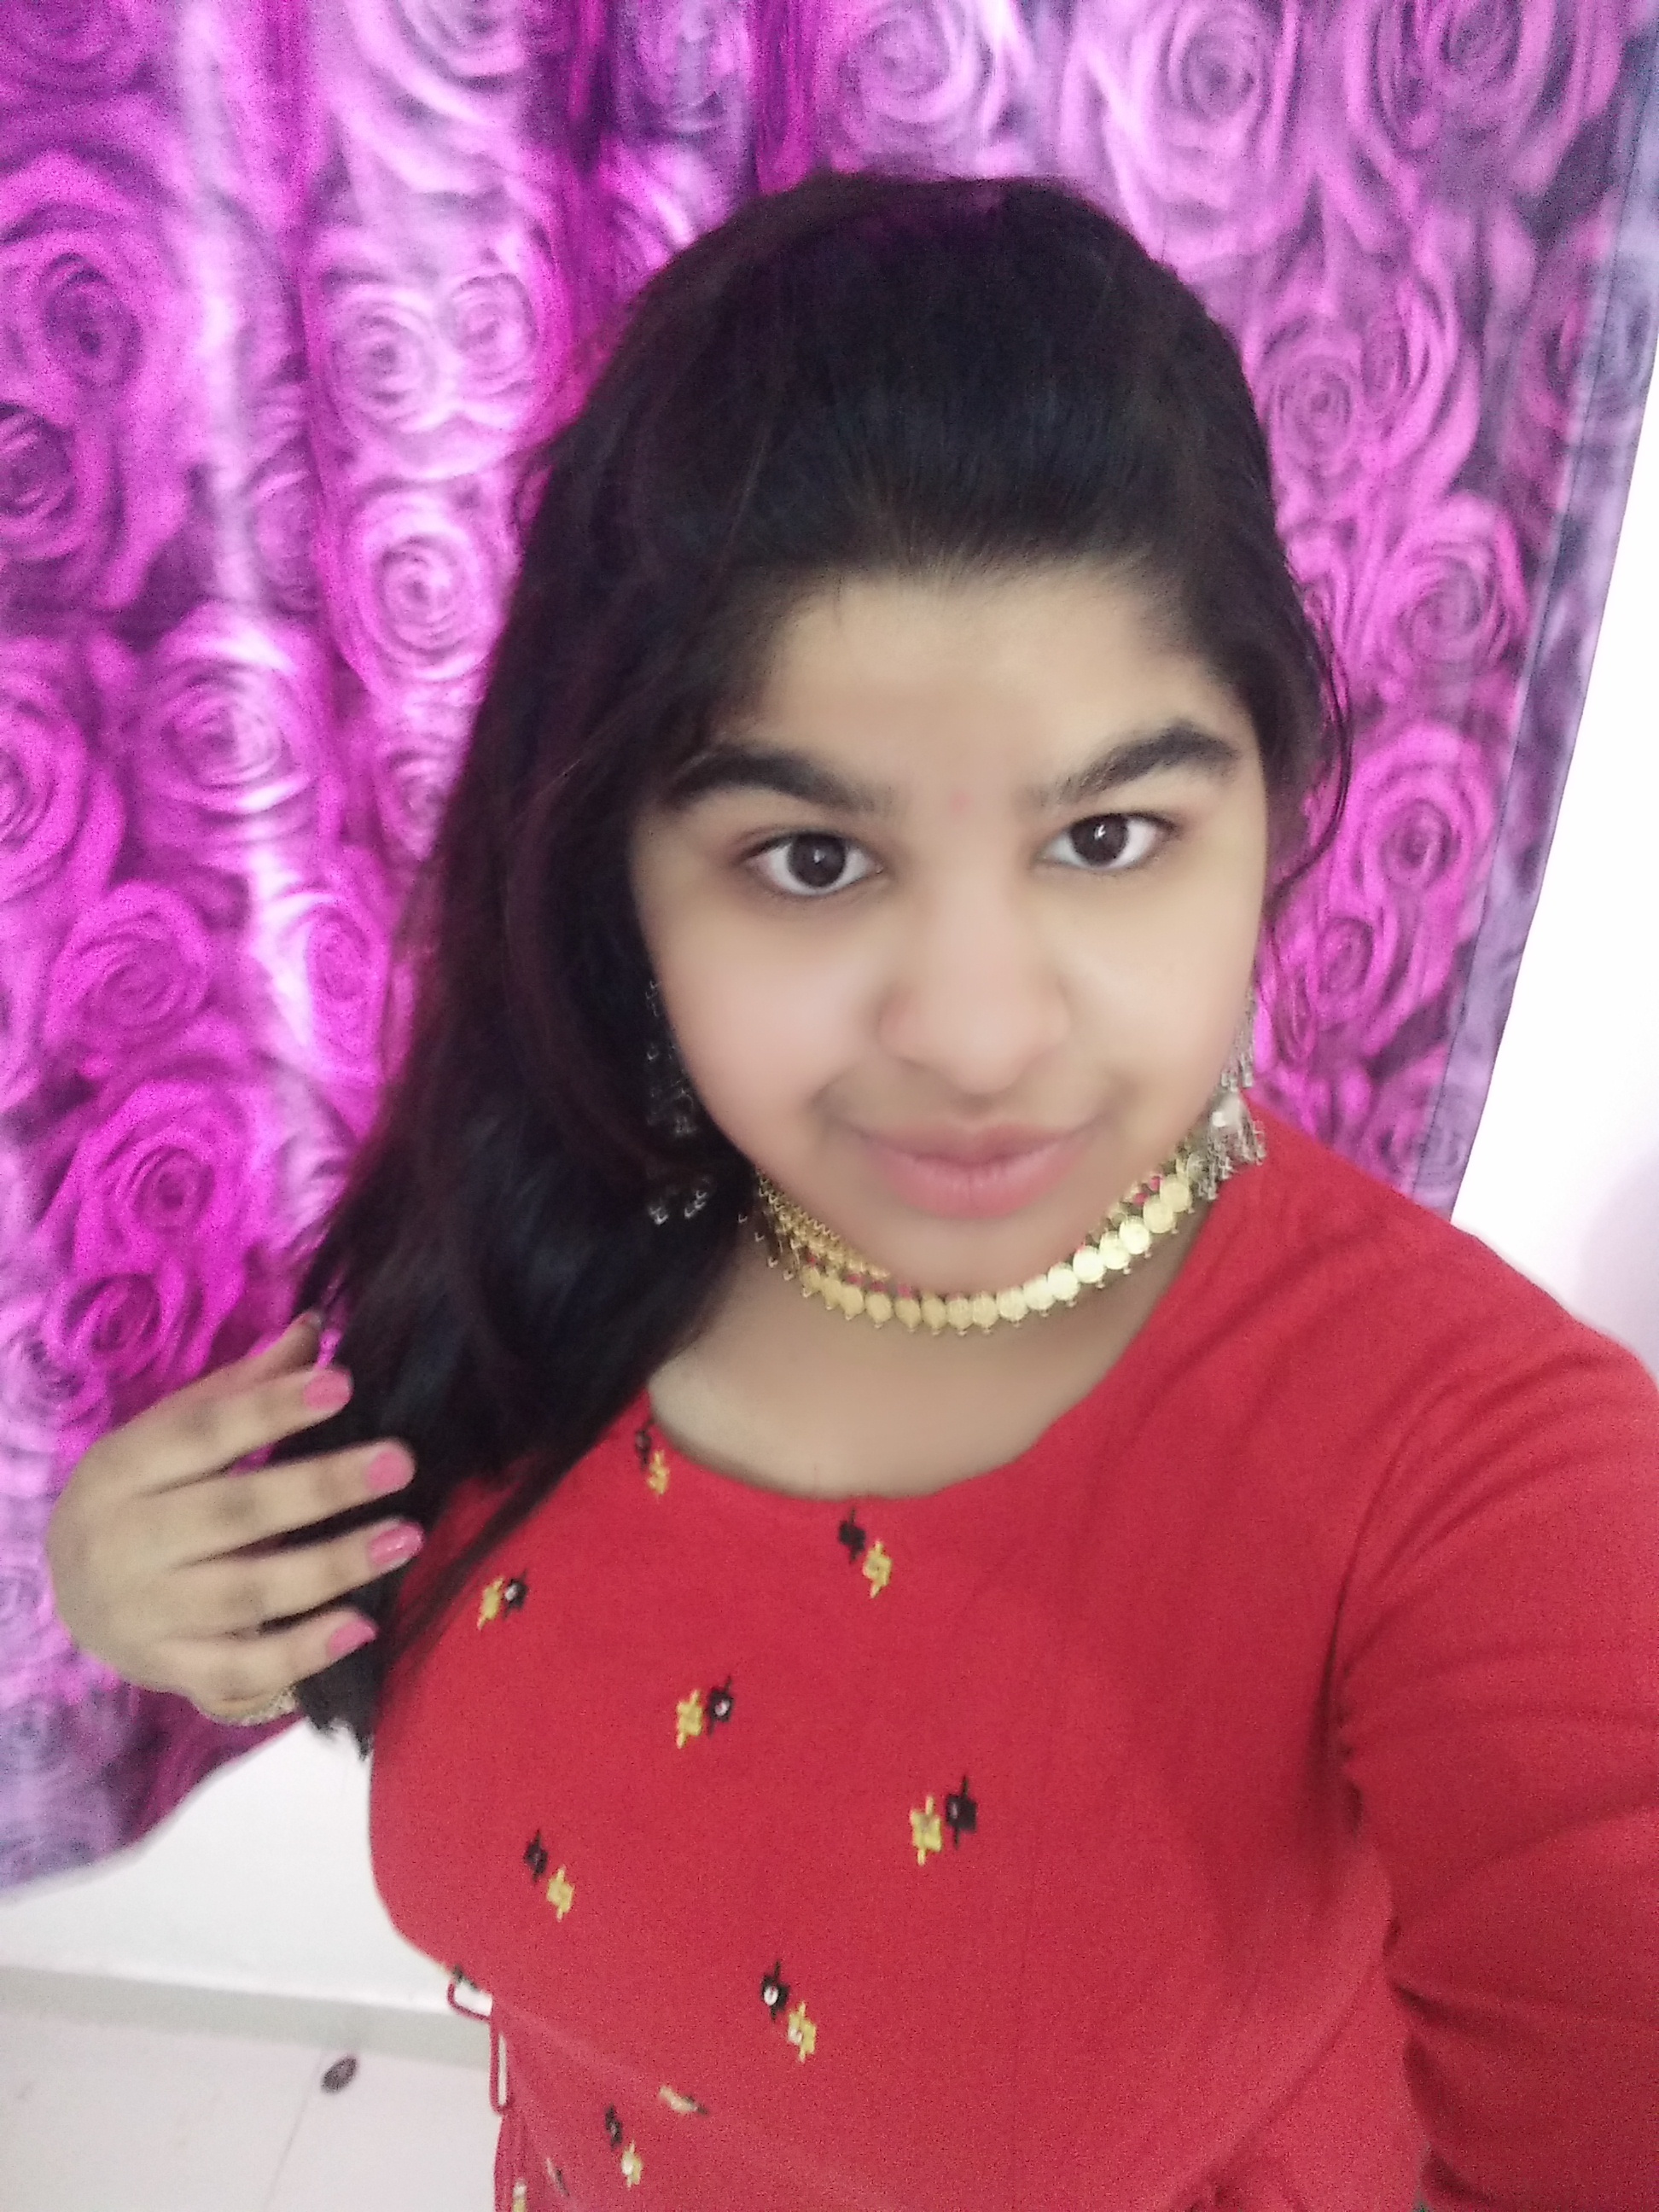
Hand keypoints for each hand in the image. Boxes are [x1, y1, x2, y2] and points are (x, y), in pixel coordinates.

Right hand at [45, 1315, 421, 1722]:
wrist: (73, 1596)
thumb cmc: (144, 1496)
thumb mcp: (170, 1437)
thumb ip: (241, 1390)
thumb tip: (313, 1330)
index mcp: (122, 1470)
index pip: (202, 1433)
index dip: (271, 1409)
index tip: (343, 1384)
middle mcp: (125, 1544)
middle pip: (232, 1514)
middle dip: (320, 1487)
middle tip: (400, 1462)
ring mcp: (145, 1614)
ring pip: (246, 1593)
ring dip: (331, 1566)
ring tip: (405, 1537)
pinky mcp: (169, 1670)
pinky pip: (240, 1669)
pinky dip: (302, 1653)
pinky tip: (362, 1626)